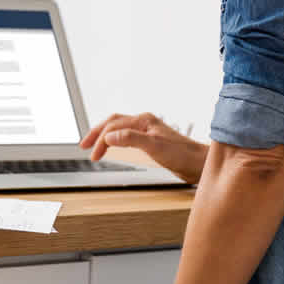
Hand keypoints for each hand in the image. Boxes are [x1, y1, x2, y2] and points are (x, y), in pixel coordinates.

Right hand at [81, 112, 207, 183]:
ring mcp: (147, 131)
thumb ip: (131, 139)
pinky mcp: (150, 140)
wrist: (200, 163)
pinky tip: (114, 146)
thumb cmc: (183, 155)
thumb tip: (109, 136)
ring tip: (94, 146)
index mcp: (144, 120)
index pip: (114, 126)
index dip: (101, 139)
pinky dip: (115, 139)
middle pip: (113, 122)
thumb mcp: (155, 147)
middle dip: (97, 132)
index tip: (93, 155)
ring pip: (119, 127)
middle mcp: (144, 122)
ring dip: (105, 135)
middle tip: (84, 146)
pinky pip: (127, 135)